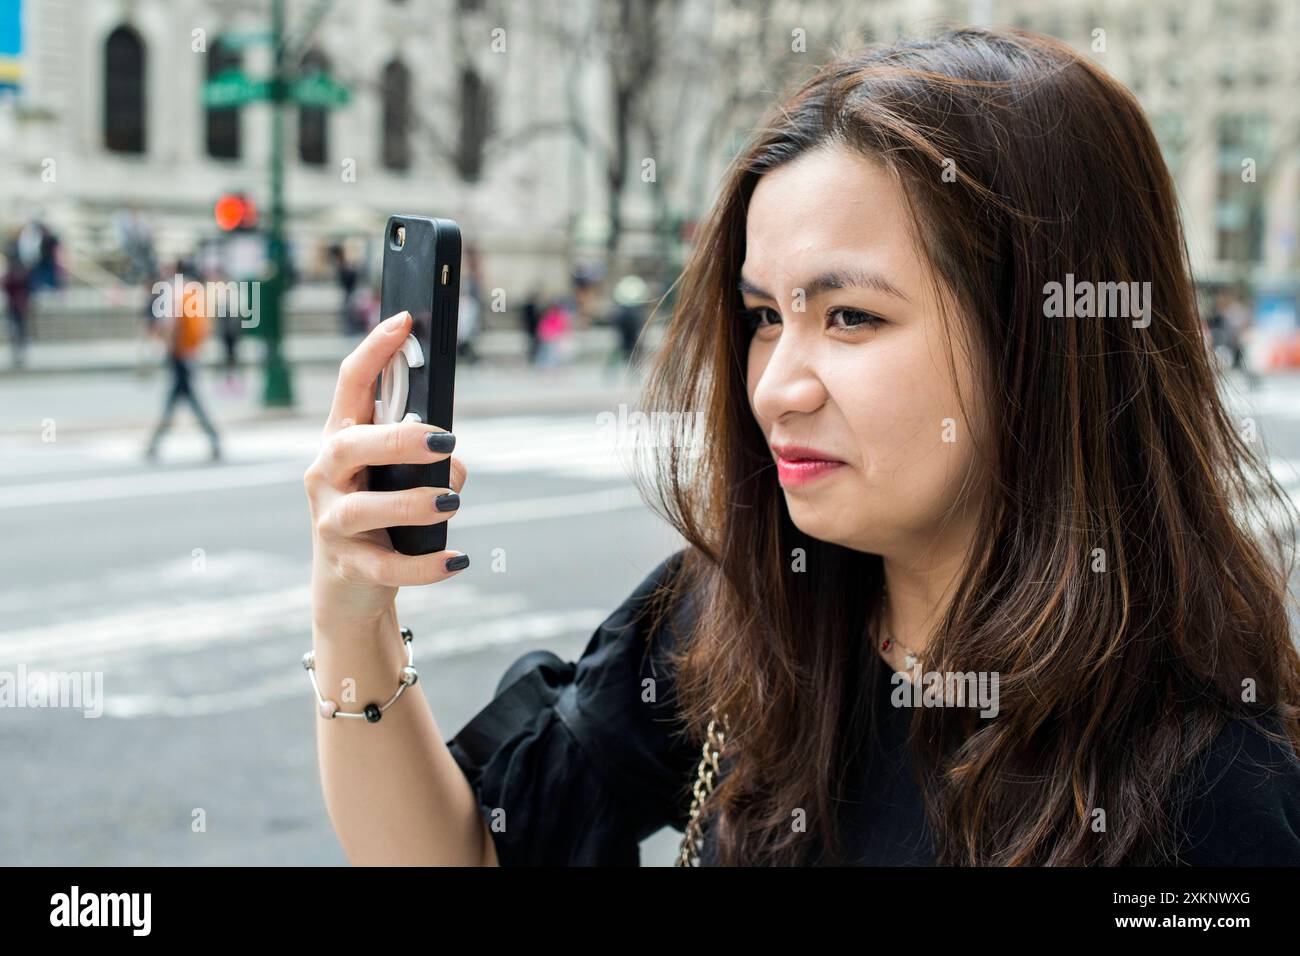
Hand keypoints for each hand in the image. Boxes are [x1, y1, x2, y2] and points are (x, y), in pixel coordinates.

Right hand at [305, 311, 467, 629]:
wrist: (349, 589)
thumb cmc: (383, 517)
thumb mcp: (397, 479)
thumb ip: (426, 462)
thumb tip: (452, 465)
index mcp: (341, 442)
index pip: (349, 387)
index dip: (374, 351)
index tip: (404, 321)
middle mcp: (326, 477)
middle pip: (348, 446)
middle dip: (396, 439)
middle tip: (444, 439)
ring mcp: (332, 524)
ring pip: (364, 509)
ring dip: (412, 503)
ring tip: (451, 502)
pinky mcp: (349, 567)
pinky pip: (386, 567)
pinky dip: (424, 566)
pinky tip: (457, 560)